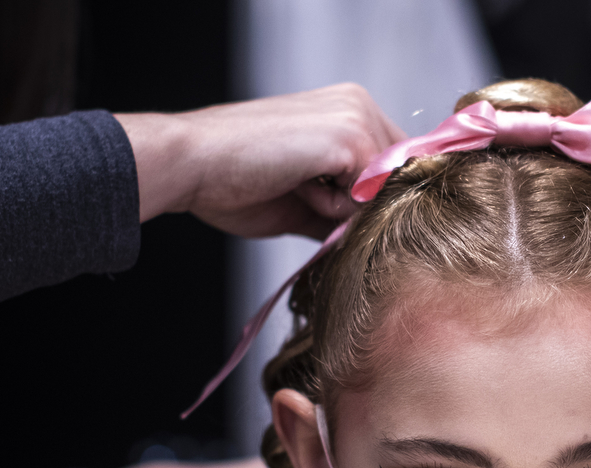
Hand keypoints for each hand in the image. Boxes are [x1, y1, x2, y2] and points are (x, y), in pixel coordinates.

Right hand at [116, 83, 408, 238]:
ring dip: (342, 208)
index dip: (372, 204)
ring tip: (296, 186)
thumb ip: (344, 213)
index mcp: (348, 110)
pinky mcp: (350, 137)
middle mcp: (359, 105)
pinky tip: (295, 185)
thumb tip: (370, 240)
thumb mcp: (305, 201)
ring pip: (383, 194)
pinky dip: (331, 208)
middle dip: (359, 208)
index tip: (328, 211)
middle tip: (303, 194)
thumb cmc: (234, 181)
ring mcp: (357, 117)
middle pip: (398, 185)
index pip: (395, 170)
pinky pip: (365, 199)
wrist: (192, 165)